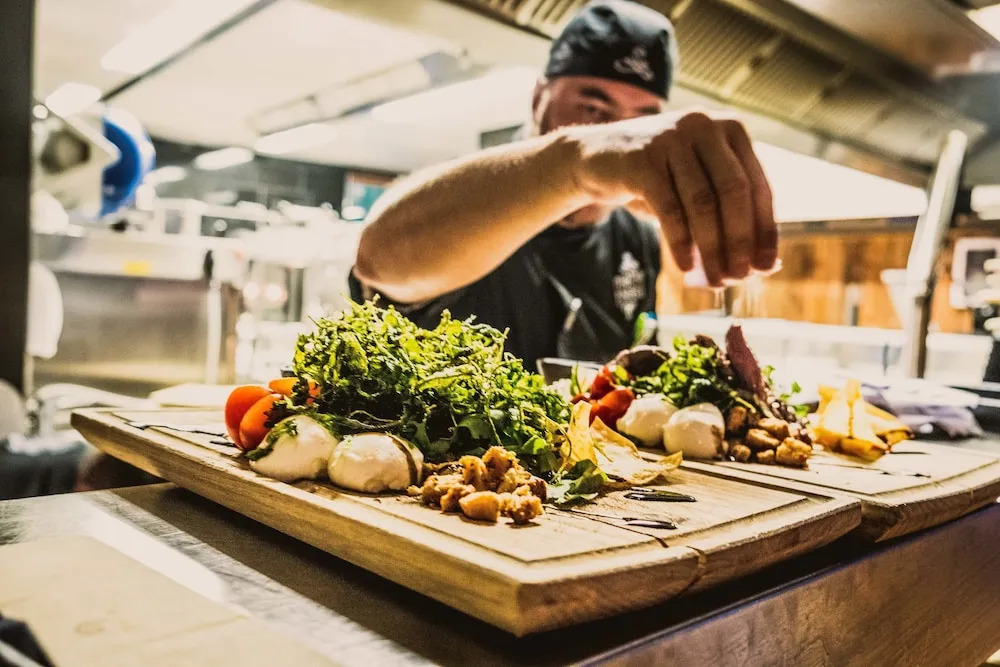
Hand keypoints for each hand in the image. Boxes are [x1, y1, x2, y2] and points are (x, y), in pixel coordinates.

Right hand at [565, 111, 776, 286]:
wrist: (596, 158)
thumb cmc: (656, 178)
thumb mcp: (696, 187)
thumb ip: (728, 215)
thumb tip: (766, 265)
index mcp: (730, 130)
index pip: (759, 186)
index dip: (765, 230)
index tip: (766, 267)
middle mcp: (705, 127)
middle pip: (734, 192)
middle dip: (740, 240)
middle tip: (739, 277)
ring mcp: (672, 138)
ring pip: (703, 202)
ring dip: (712, 247)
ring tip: (714, 279)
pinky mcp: (642, 158)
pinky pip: (669, 208)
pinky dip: (680, 242)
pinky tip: (685, 266)